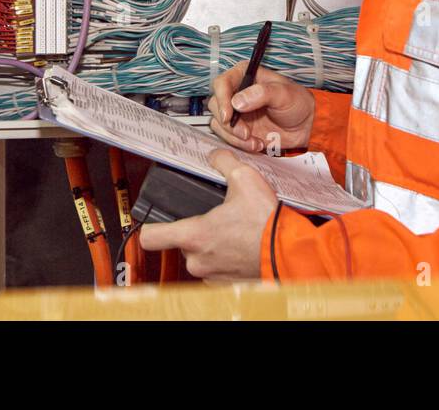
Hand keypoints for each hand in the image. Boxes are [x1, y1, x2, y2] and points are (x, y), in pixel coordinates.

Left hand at [138, 150, 277, 279]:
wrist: (289, 251)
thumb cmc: (266, 222)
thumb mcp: (245, 179)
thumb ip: (224, 163)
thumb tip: (216, 155)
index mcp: (194, 235)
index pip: (150, 237)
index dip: (151, 226)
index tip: (157, 220)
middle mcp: (197, 259)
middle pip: (181, 242)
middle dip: (197, 230)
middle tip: (217, 218)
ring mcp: (211, 274)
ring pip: (200, 256)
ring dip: (211, 245)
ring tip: (231, 231)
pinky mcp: (225, 283)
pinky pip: (215, 268)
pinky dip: (224, 257)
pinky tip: (239, 244)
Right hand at [207, 61, 314, 154]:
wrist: (305, 127)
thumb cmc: (297, 103)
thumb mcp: (284, 93)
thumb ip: (262, 93)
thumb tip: (237, 102)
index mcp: (245, 76)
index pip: (221, 83)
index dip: (221, 99)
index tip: (228, 116)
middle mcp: (236, 93)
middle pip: (215, 105)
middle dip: (229, 123)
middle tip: (245, 133)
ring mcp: (236, 112)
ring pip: (218, 124)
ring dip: (234, 137)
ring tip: (255, 141)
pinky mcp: (238, 129)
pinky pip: (227, 138)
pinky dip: (240, 145)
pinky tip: (257, 144)